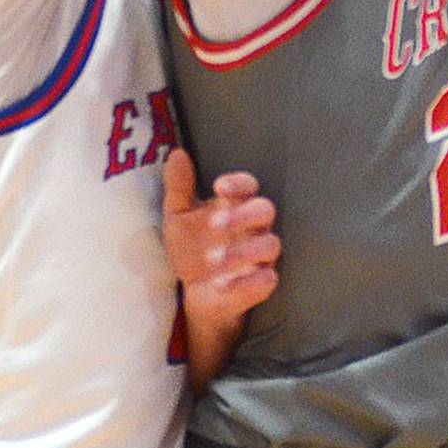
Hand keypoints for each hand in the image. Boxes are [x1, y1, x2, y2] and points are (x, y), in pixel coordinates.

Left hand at [161, 147, 279, 326]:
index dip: (238, 183)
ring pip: (270, 245)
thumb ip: (179, 187)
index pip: (249, 185)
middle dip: (243, 215)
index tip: (219, 187)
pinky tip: (221, 284)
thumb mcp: (178, 217)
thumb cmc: (191, 247)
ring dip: (243, 251)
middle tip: (215, 224)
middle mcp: (254, 227)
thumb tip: (177, 154)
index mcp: (237, 205)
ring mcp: (260, 256)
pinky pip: (266, 280)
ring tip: (213, 259)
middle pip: (266, 210)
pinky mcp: (261, 284)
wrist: (194, 293)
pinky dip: (246, 283)